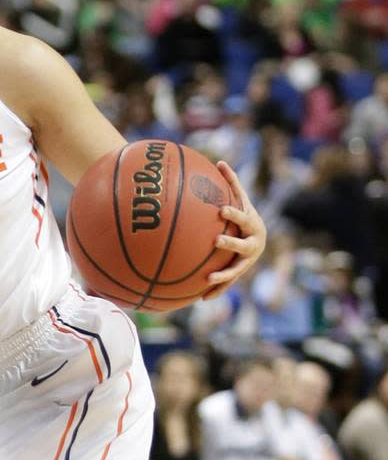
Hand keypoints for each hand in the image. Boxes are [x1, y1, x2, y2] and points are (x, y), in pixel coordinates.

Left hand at [204, 160, 266, 299]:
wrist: (259, 237)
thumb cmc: (243, 215)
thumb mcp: (240, 199)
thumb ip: (231, 183)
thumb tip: (219, 161)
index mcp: (252, 225)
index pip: (243, 217)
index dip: (234, 214)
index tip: (221, 209)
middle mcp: (254, 244)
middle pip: (244, 246)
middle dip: (231, 244)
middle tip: (216, 241)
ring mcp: (248, 261)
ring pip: (237, 270)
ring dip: (224, 275)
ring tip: (208, 279)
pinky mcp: (240, 273)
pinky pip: (228, 283)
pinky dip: (216, 290)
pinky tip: (200, 298)